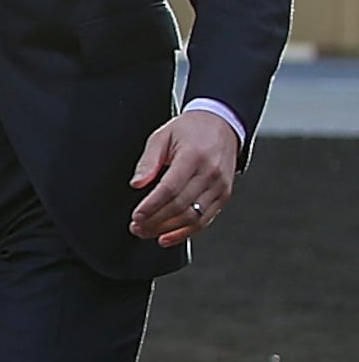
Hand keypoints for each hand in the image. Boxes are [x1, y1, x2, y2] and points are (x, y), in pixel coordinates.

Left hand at [128, 107, 239, 246]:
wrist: (221, 124)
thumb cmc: (190, 130)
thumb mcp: (162, 136)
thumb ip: (148, 161)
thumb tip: (137, 183)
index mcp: (193, 156)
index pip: (170, 188)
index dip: (151, 206)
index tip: (137, 216)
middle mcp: (211, 173)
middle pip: (180, 205)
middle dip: (156, 221)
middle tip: (137, 227)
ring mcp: (220, 186)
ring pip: (194, 217)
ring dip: (168, 229)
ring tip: (148, 232)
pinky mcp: (224, 195)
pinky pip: (206, 219)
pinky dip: (186, 232)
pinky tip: (168, 237)